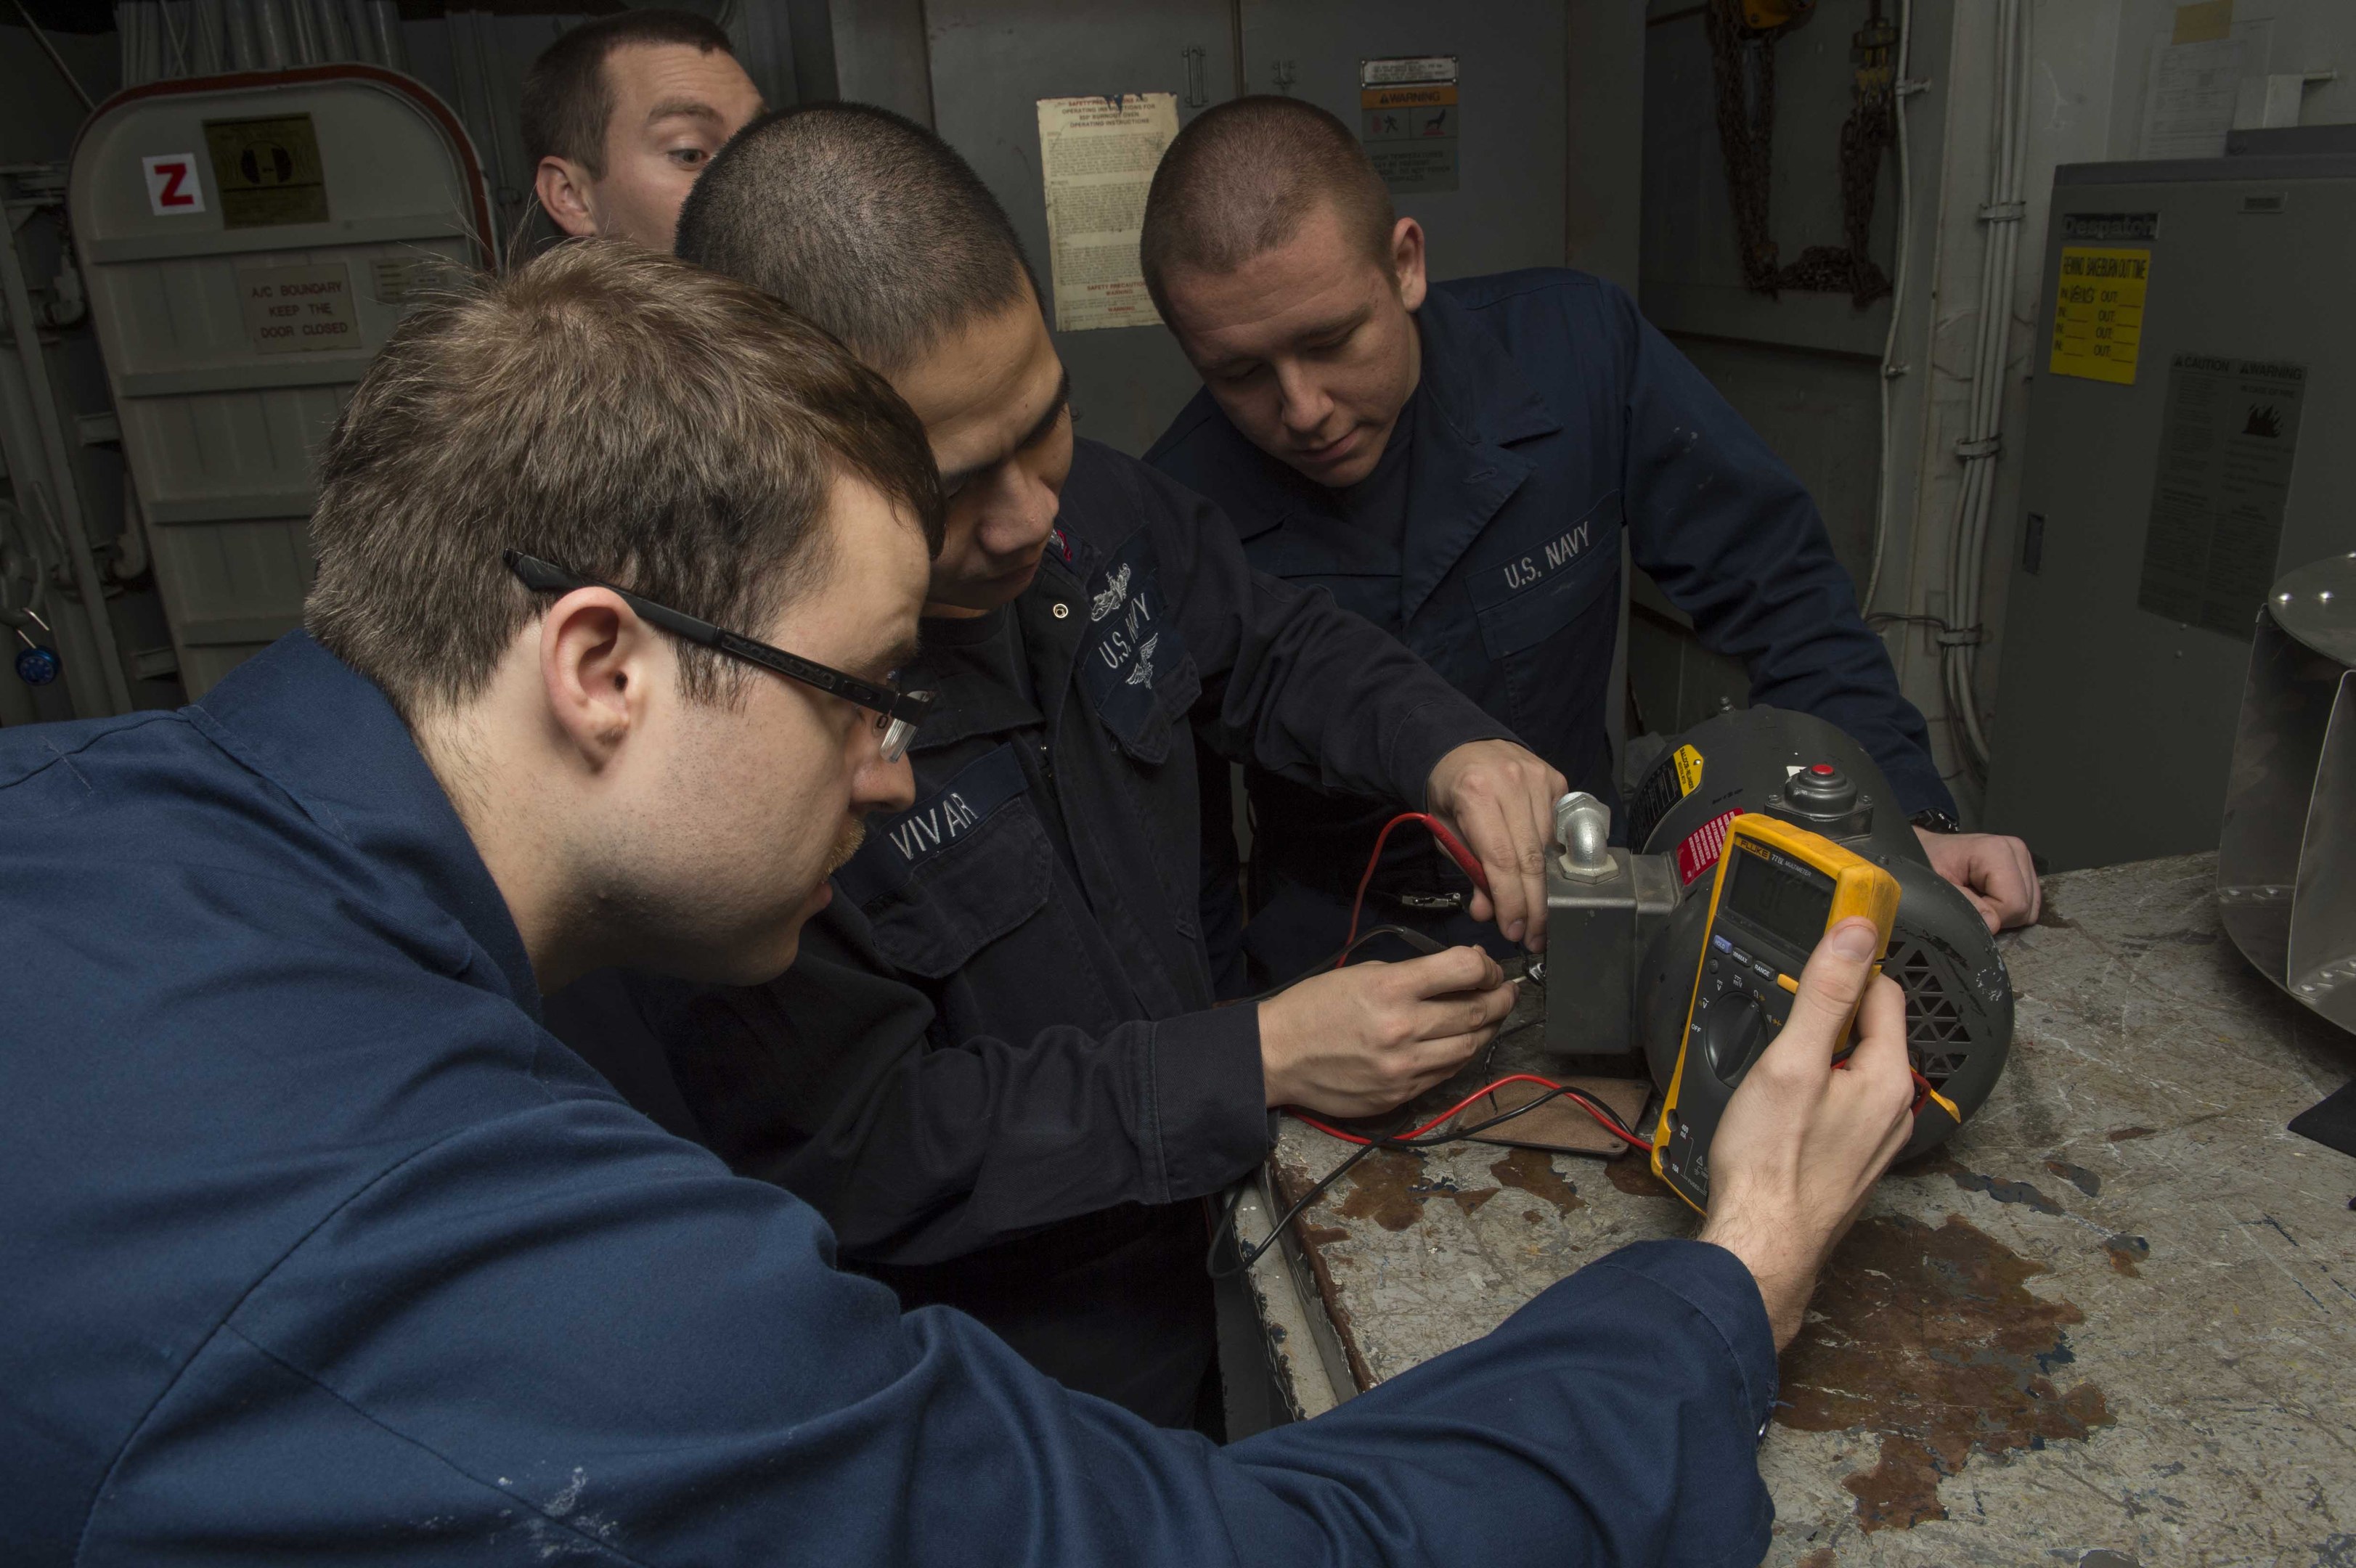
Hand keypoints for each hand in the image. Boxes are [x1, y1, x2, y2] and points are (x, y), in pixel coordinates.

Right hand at [1258, 946, 1514, 1116]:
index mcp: (1390, 988)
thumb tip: (1462, 972)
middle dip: (1500, 998)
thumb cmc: (1314, 1008)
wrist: (1278, 1055)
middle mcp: (1402, 1029)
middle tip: (1505, 992)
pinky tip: (1461, 1042)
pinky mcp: (1400, 1094)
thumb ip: (1414, 974)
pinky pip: (1447, 1074)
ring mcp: (1403, 1067)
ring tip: (1490, 1017)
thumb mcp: (1363, 972)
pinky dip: (1461, 1055)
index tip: (1489, 968)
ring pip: (1470, 1047)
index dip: (1487, 967)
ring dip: (1488, 1030)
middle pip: (1477, 1012)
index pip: (1464, 970)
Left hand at [1425, 740, 1568, 951]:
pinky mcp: (1556, 780)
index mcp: (1475, 794)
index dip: (1512, 901)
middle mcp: (1511, 783)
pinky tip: (1543, 873)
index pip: (1502, 859)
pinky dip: (1551, 856)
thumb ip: (1469, 871)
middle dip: (1534, 906)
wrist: (1460, 746)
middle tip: (1534, 936)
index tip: (1515, 931)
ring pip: (1549, 848)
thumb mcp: (1446, 834)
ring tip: (1536, 914)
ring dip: (1543, 887)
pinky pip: (1559, 829)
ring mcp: (1538, 778)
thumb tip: (1489, 912)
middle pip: (1532, 858)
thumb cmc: (1450, 794)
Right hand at [1697, 917, 1914, 1349]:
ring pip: (1854, 1071)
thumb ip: (1826, 994)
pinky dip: (1817, 1094)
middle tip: (1781, 1024)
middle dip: (1829, 1017)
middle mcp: (1893, 1109)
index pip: (1882, 993)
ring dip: (1821, 1058)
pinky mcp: (1853, 1162)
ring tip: (1776, 1070)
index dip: (1847, 968)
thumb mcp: (1792, 1062)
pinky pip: (1843, 1107)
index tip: (1817, 954)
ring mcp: (1876, 1140)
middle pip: (1869, 1032)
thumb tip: (1857, 933)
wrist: (1762, 1246)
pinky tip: (1783, 1110)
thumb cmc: (1771, 1164)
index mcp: (1887, 1078)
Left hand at [1915, 827, 2039, 931]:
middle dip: (1999, 915)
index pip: (2014, 904)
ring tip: (1977, 896)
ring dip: (2004, 911)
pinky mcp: (2023, 866)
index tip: (1967, 905)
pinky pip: (2029, 902)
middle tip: (1971, 901)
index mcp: (1997, 851)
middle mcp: (2016, 850)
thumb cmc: (1926, 863)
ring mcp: (2022, 858)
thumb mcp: (1938, 887)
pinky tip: (1987, 895)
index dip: (1992, 916)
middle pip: (2025, 907)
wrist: (1926, 850)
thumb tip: (1994, 924)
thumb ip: (1966, 906)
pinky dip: (2009, 907)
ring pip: (2030, 907)